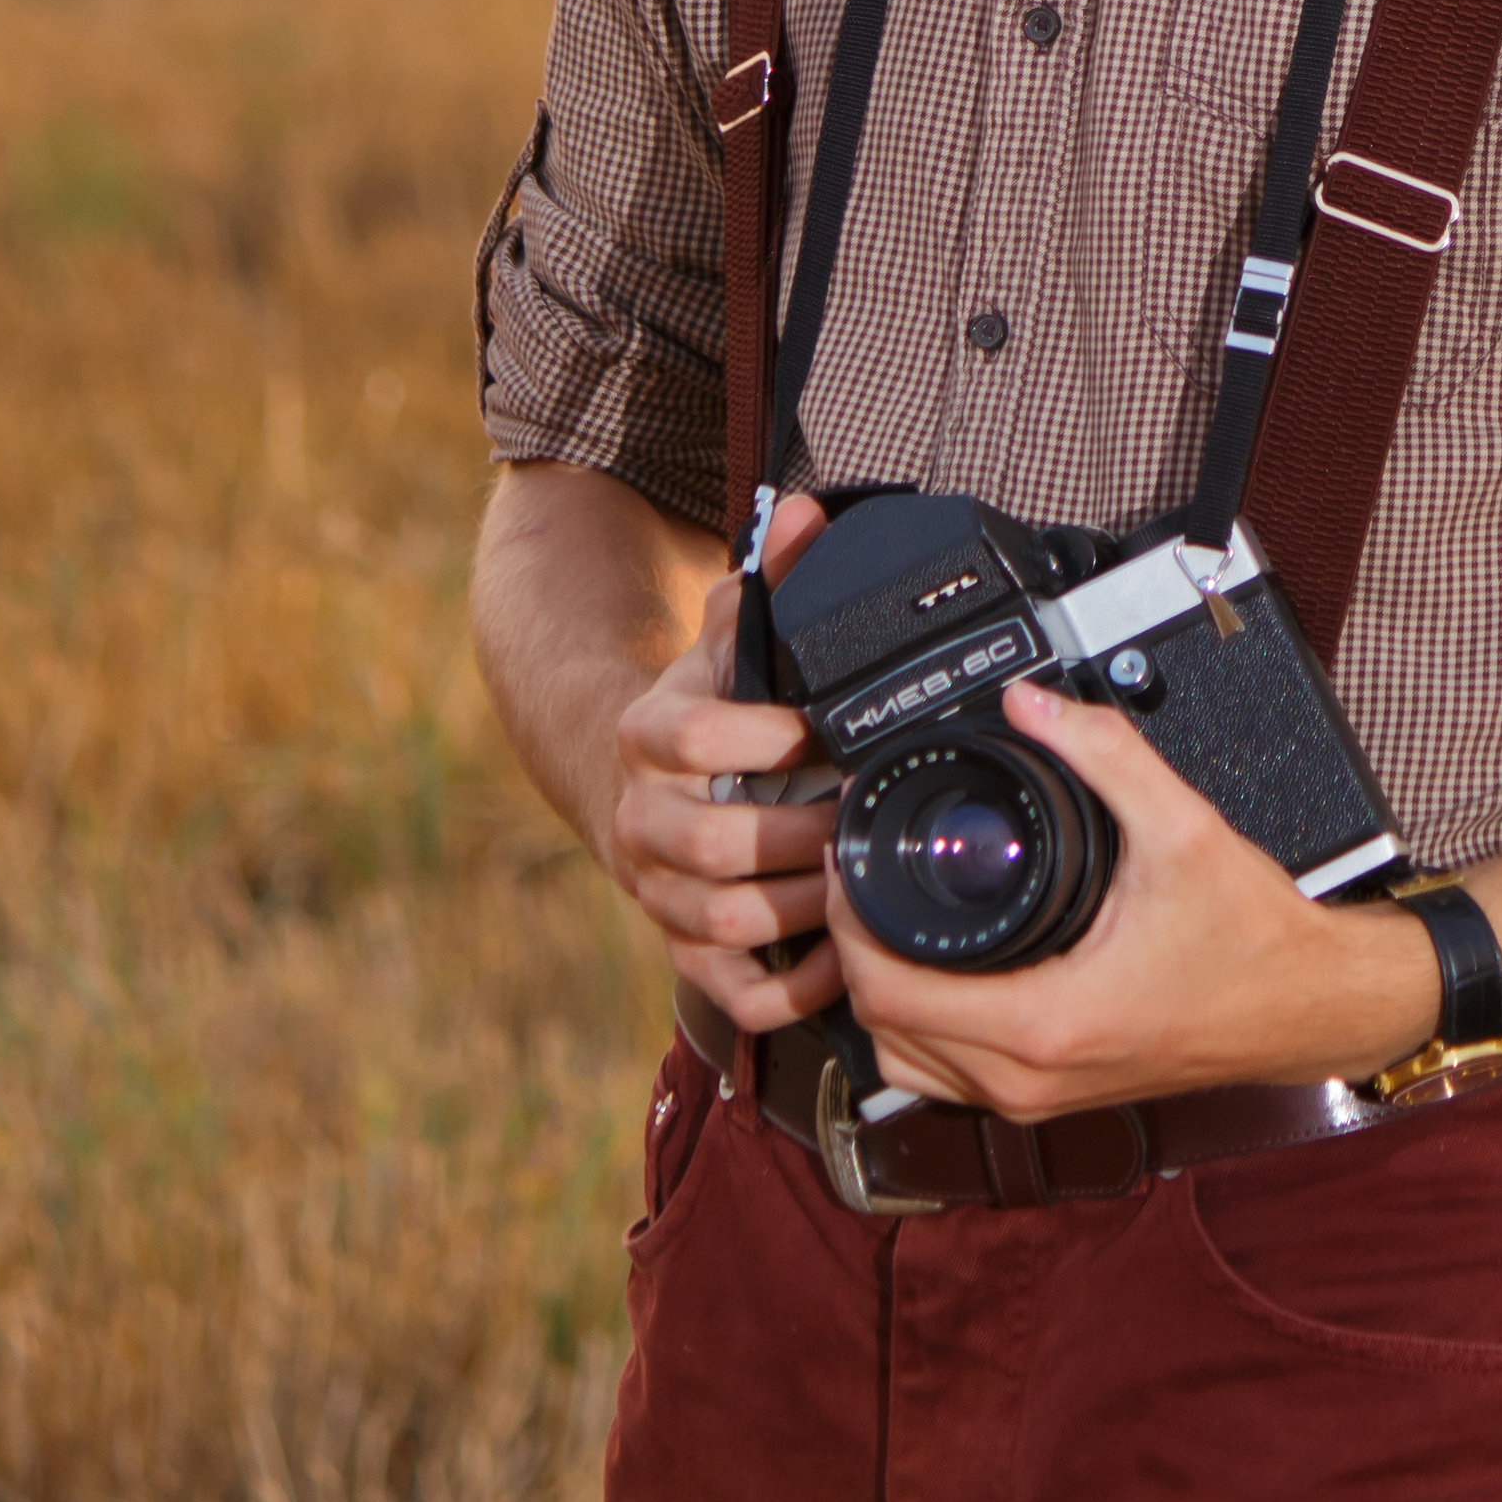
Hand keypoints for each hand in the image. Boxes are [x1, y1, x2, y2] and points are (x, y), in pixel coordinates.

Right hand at [608, 495, 850, 1031]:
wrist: (637, 783)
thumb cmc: (709, 710)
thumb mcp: (732, 640)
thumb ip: (773, 578)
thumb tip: (808, 512)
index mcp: (648, 733)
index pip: (694, 736)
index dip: (763, 737)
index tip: (821, 731)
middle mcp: (642, 816)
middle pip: (712, 842)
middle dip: (799, 832)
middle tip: (864, 812)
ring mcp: (657, 890)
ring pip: (722, 918)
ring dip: (801, 906)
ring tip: (860, 879)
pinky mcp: (681, 947)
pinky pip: (731, 989)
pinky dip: (788, 987)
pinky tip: (840, 961)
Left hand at [829, 678, 1441, 1117]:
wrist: (1306, 1008)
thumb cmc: (1254, 940)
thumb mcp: (1181, 828)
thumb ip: (1104, 754)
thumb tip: (1030, 705)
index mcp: (1046, 1021)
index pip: (887, 993)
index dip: (848, 922)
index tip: (851, 859)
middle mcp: (1029, 1076)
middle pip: (879, 1032)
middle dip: (852, 950)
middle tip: (862, 874)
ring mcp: (1038, 1098)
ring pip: (907, 1066)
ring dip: (882, 997)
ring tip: (887, 917)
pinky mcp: (1053, 1098)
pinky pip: (951, 1077)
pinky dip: (923, 1030)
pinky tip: (937, 970)